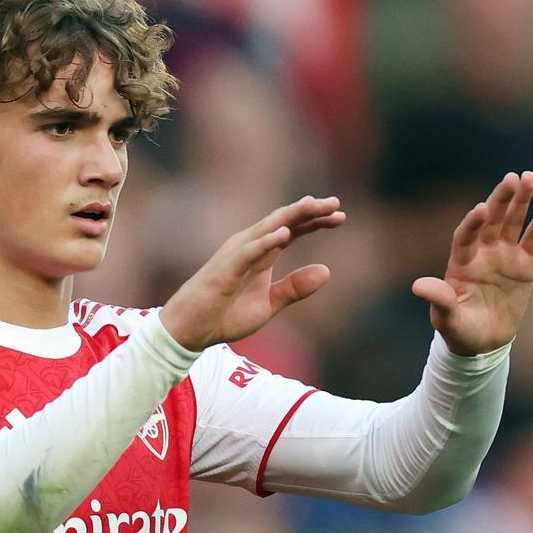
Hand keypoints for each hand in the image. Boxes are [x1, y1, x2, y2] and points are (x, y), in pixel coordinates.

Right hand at [161, 196, 345, 351]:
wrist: (191, 330)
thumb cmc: (226, 314)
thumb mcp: (269, 304)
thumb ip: (296, 288)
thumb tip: (327, 271)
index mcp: (262, 254)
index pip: (293, 229)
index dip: (316, 221)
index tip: (341, 217)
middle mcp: (250, 247)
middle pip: (283, 221)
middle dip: (309, 211)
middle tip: (335, 203)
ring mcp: (236, 255)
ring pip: (266, 228)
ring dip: (290, 216)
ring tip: (312, 206)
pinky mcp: (225, 270)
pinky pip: (247, 252)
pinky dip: (265, 242)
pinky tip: (284, 234)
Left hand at [412, 171, 532, 355]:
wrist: (484, 343)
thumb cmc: (459, 330)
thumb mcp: (447, 319)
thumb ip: (438, 300)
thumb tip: (417, 286)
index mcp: (461, 263)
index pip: (465, 236)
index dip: (472, 223)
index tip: (481, 209)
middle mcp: (482, 253)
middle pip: (491, 220)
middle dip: (500, 199)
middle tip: (512, 178)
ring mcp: (504, 256)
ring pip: (512, 222)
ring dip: (521, 200)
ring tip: (529, 177)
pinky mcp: (525, 264)